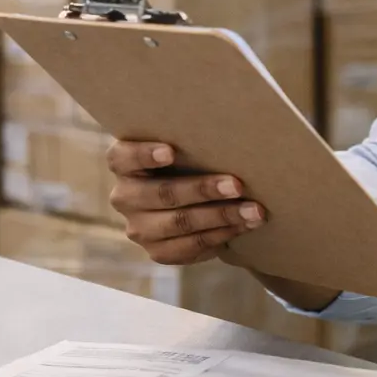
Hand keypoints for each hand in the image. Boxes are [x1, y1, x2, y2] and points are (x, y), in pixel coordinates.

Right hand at [107, 140, 265, 264]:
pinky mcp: (157, 252)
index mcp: (123, 164)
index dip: (145, 154)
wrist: (188, 199)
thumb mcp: (182, 146)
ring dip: (221, 216)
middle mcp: (125, 197)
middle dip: (203, 190)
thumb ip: (191, 140)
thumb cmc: (187, 160)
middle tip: (237, 185)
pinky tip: (244, 225)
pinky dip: (221, 235)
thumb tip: (233, 124)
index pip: (123, 157)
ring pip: (180, 223)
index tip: (170, 151)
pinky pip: (190, 247)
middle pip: (163, 193)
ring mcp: (139, 228)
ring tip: (253, 210)